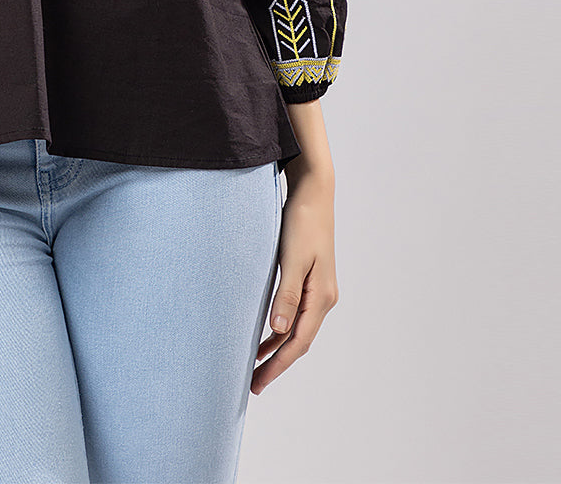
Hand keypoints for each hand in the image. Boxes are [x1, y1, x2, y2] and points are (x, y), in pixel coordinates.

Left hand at [251, 166, 337, 393]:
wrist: (313, 191)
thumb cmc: (302, 221)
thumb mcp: (292, 258)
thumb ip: (287, 294)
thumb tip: (278, 331)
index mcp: (322, 297)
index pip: (298, 342)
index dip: (278, 364)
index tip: (258, 382)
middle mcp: (324, 297)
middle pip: (298, 340)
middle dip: (276, 363)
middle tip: (253, 384)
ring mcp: (319, 289)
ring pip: (296, 328)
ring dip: (277, 347)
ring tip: (254, 365)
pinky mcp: (310, 278)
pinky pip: (294, 313)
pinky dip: (279, 327)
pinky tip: (266, 333)